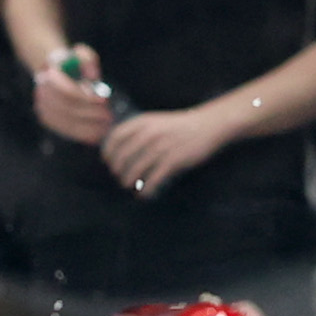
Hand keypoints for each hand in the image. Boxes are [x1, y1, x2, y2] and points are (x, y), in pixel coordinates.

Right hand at [33, 45, 115, 145]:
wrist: (54, 72)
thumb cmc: (72, 64)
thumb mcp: (81, 55)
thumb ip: (87, 60)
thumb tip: (93, 77)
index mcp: (49, 74)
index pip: (68, 92)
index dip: (87, 98)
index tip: (105, 100)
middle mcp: (42, 93)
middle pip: (68, 109)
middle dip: (90, 114)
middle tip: (109, 116)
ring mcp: (43, 108)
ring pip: (67, 122)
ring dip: (88, 126)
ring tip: (106, 126)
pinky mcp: (47, 120)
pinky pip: (65, 130)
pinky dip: (82, 134)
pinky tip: (96, 134)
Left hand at [102, 100, 235, 196]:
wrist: (208, 125)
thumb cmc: (180, 125)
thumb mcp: (156, 121)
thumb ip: (139, 130)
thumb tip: (119, 148)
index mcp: (144, 122)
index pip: (115, 137)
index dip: (108, 152)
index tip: (107, 161)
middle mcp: (149, 134)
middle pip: (122, 157)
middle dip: (117, 171)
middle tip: (119, 177)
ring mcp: (161, 148)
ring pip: (134, 170)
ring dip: (128, 181)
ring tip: (128, 185)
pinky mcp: (173, 161)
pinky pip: (152, 180)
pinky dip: (145, 190)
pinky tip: (143, 194)